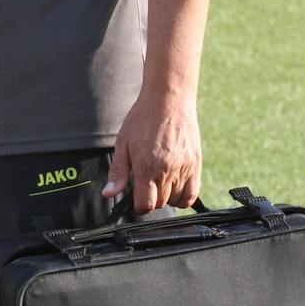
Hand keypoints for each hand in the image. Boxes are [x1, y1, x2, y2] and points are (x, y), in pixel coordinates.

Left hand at [102, 92, 201, 212]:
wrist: (168, 99)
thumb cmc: (143, 119)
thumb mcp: (123, 144)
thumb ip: (118, 172)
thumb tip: (109, 193)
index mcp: (147, 167)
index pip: (145, 205)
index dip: (138, 206)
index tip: (136, 198)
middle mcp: (167, 170)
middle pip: (160, 203)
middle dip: (151, 198)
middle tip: (146, 183)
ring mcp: (184, 168)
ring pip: (176, 200)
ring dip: (167, 197)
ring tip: (160, 181)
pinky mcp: (195, 164)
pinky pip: (192, 194)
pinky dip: (183, 196)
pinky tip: (174, 185)